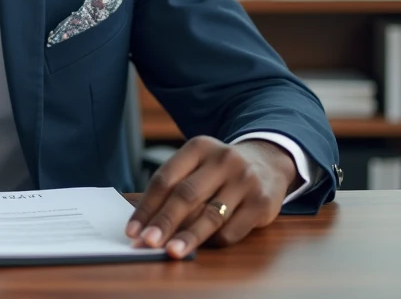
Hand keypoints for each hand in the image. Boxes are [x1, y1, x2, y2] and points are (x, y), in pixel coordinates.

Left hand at [127, 136, 296, 258]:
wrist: (268, 162)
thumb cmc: (219, 170)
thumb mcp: (198, 165)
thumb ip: (175, 187)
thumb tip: (146, 225)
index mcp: (199, 147)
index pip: (165, 179)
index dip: (146, 207)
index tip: (132, 230)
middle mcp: (223, 160)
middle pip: (186, 195)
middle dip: (164, 222)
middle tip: (147, 242)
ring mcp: (245, 181)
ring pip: (210, 215)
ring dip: (188, 236)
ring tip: (171, 251)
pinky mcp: (262, 203)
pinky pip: (232, 230)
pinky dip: (213, 242)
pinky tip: (201, 248)